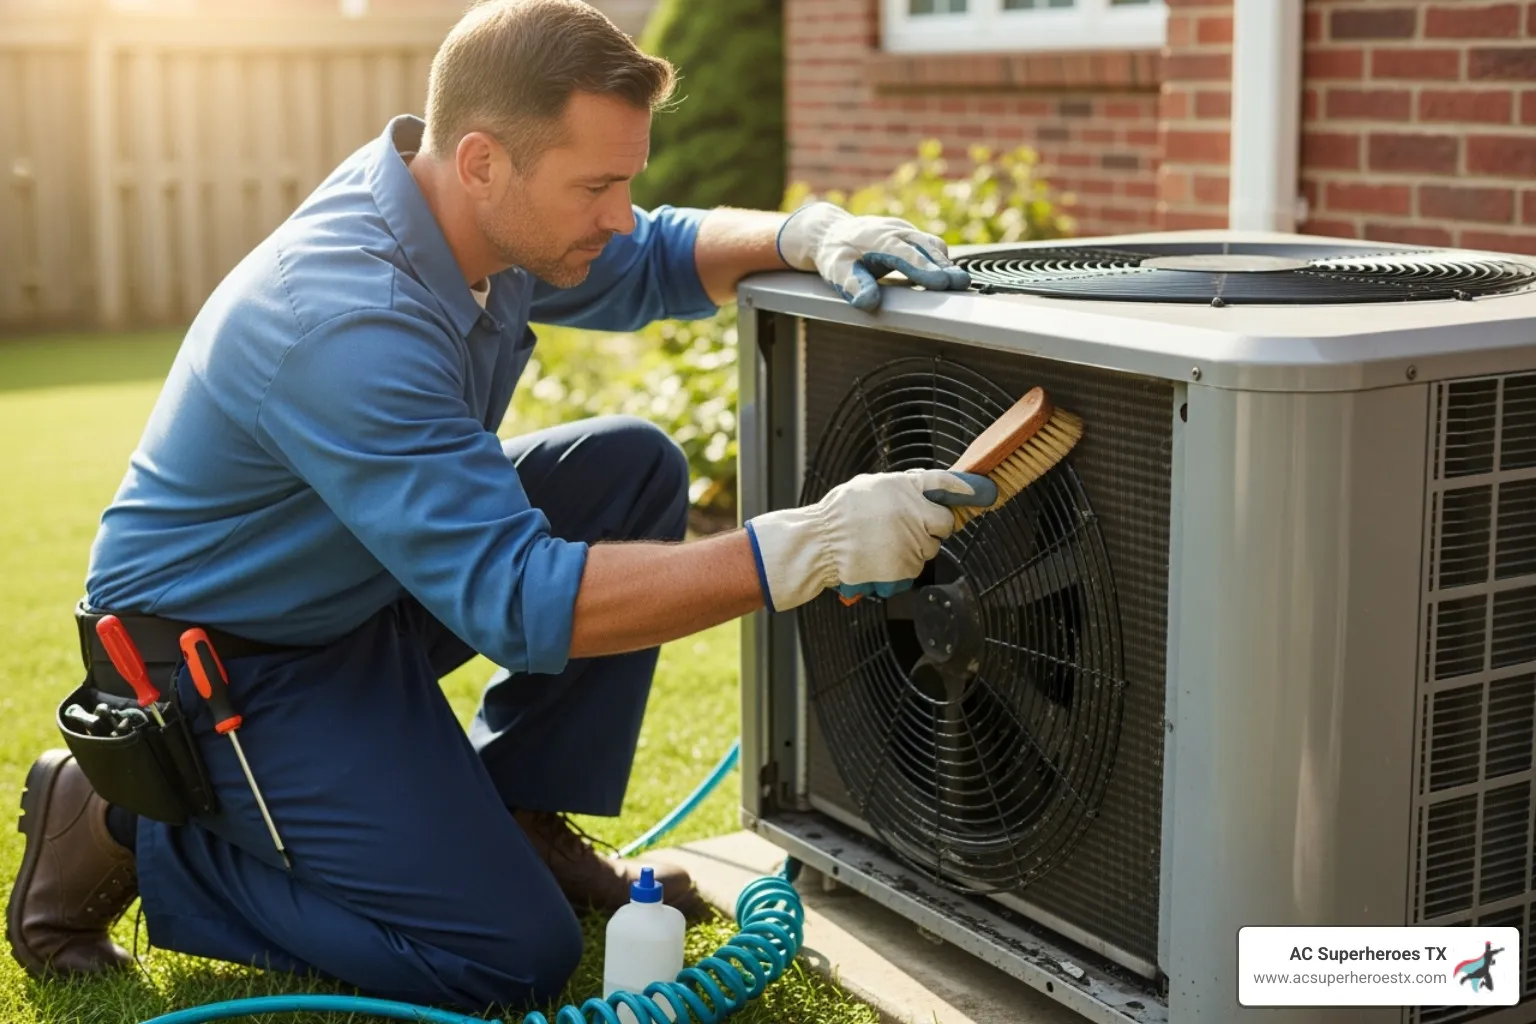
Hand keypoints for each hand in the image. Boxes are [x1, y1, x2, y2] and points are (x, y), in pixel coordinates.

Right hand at [744, 470, 996, 612]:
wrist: (820, 545)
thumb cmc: (838, 516)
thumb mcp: (869, 486)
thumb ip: (901, 487)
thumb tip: (923, 487)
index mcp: (904, 487)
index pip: (946, 483)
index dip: (966, 488)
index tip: (983, 491)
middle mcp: (914, 512)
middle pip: (944, 523)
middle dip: (933, 527)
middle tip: (909, 529)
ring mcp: (912, 541)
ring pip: (930, 548)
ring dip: (914, 548)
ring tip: (883, 545)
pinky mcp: (907, 567)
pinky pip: (915, 568)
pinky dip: (901, 568)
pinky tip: (880, 560)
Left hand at [777, 202, 970, 311]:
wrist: (832, 232)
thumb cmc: (836, 254)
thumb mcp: (836, 271)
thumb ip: (854, 285)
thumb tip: (868, 303)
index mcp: (876, 239)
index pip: (904, 254)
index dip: (924, 268)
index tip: (942, 282)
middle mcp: (894, 231)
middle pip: (925, 247)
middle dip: (944, 267)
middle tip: (961, 284)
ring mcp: (905, 231)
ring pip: (931, 245)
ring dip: (945, 264)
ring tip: (959, 283)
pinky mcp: (910, 236)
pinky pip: (930, 246)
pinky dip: (939, 260)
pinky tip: (946, 277)